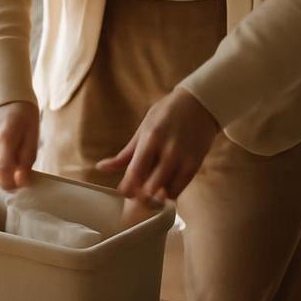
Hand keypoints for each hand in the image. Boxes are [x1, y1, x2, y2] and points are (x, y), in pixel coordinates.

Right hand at [0, 101, 39, 189]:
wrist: (10, 103)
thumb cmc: (25, 123)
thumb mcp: (33, 140)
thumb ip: (26, 162)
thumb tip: (19, 181)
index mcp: (6, 138)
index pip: (4, 169)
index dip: (10, 183)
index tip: (17, 184)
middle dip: (0, 181)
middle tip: (10, 177)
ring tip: (2, 171)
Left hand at [95, 88, 219, 205]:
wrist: (200, 104)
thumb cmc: (166, 114)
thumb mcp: (143, 129)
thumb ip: (125, 154)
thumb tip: (100, 168)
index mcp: (151, 139)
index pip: (135, 172)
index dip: (127, 188)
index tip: (123, 191)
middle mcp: (168, 151)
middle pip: (150, 187)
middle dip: (140, 195)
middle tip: (135, 194)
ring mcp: (184, 159)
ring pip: (165, 192)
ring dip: (155, 196)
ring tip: (150, 189)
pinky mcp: (195, 165)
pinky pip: (179, 189)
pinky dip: (168, 192)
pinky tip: (164, 185)